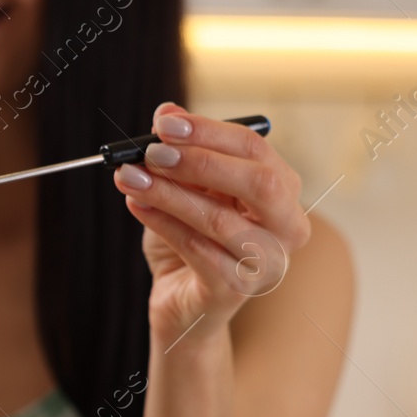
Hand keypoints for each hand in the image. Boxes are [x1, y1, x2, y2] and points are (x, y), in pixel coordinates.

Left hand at [113, 103, 310, 348]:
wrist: (179, 304)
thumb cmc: (188, 243)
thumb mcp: (184, 193)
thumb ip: (182, 155)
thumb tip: (166, 112)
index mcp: (282, 192)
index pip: (254, 149)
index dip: (208, 131)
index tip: (163, 122)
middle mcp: (288, 226)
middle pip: (257, 181)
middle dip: (199, 161)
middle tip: (150, 152)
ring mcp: (267, 262)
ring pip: (220, 218)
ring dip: (169, 193)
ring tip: (128, 177)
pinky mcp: (236, 290)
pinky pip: (197, 249)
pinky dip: (162, 223)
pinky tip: (136, 205)